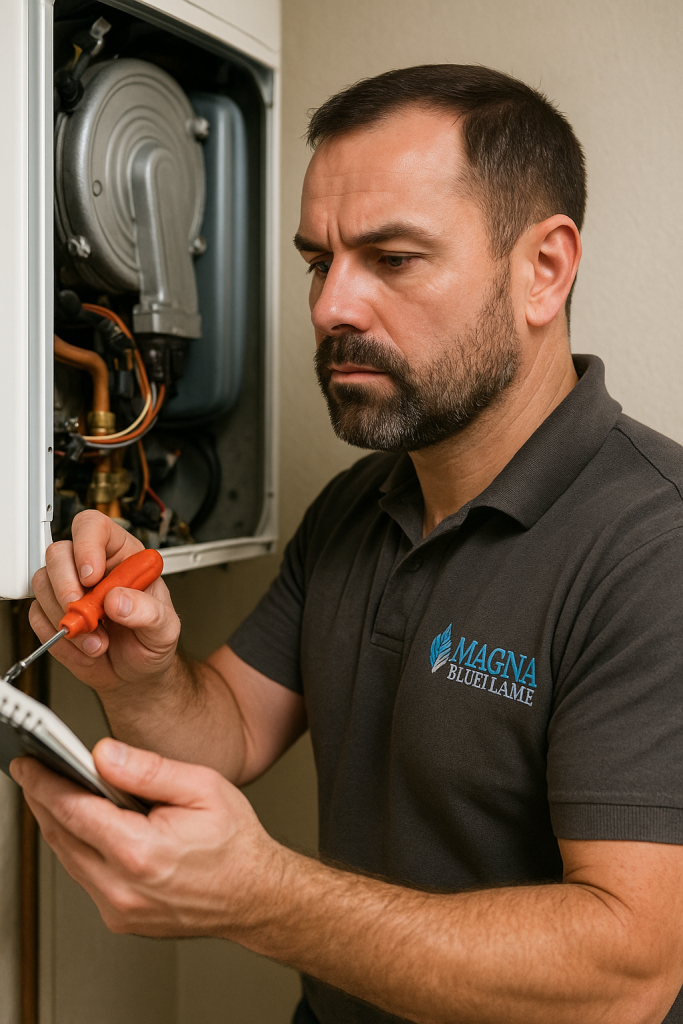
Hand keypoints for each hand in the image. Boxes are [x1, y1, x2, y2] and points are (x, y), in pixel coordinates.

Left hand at [10, 740, 283, 938]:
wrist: (256, 895)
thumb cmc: (236, 843)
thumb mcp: (202, 787)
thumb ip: (149, 769)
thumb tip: (103, 754)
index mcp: (141, 853)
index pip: (73, 812)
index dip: (44, 784)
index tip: (28, 765)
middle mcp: (123, 888)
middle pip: (61, 836)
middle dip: (44, 800)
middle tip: (36, 771)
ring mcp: (119, 909)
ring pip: (69, 858)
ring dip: (58, 824)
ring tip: (57, 792)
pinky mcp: (120, 918)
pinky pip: (85, 877)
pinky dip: (78, 848)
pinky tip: (86, 825)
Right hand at [30, 511, 179, 692]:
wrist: (136, 674)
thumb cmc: (151, 642)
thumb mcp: (165, 629)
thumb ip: (148, 612)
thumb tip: (118, 599)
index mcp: (123, 557)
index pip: (95, 527)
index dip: (87, 545)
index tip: (91, 576)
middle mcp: (93, 568)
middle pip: (58, 553)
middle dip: (67, 587)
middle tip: (86, 615)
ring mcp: (69, 589)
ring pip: (42, 584)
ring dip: (66, 619)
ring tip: (98, 641)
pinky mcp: (52, 613)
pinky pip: (37, 617)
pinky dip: (59, 640)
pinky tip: (85, 648)